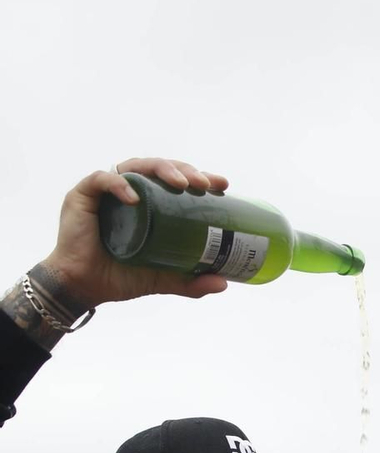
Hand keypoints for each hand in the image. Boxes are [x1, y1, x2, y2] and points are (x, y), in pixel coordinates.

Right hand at [39, 158, 232, 309]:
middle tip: (202, 184)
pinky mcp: (82, 195)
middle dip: (183, 170)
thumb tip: (223, 284)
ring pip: (135, 165)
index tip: (221, 184)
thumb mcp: (161, 278)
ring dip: (160, 169)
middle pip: (158, 168)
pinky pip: (102, 180)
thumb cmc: (118, 277)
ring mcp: (105, 190)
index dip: (197, 176)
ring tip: (180, 184)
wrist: (83, 287)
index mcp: (147, 203)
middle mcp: (127, 191)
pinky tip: (135, 197)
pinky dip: (119, 185)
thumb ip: (189, 281)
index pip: (174, 181)